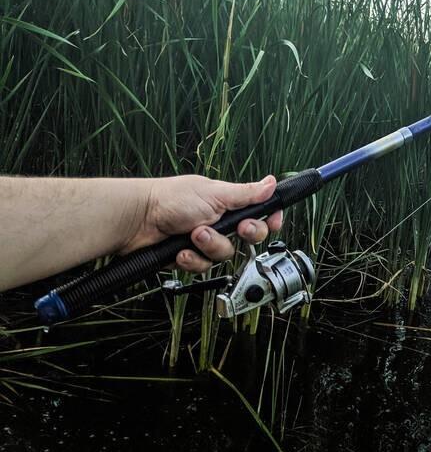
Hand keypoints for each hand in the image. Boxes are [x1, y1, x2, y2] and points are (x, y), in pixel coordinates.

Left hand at [123, 174, 284, 272]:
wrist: (137, 220)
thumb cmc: (170, 199)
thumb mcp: (214, 194)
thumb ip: (246, 193)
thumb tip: (271, 183)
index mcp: (228, 203)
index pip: (259, 213)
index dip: (268, 220)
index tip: (272, 221)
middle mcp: (219, 222)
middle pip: (248, 238)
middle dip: (243, 234)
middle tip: (237, 228)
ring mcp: (204, 241)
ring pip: (225, 255)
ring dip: (210, 246)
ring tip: (193, 235)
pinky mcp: (190, 257)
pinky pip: (203, 267)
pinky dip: (192, 259)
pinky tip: (181, 250)